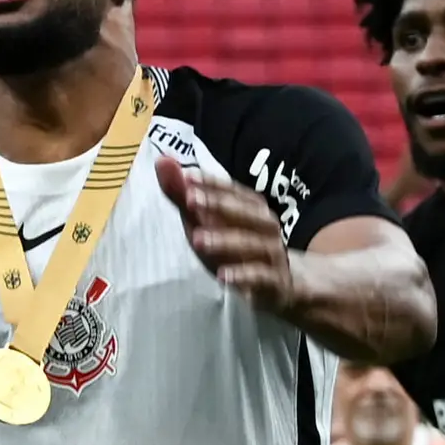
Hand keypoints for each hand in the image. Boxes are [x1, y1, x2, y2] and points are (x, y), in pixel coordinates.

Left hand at [166, 160, 295, 313]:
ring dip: (225, 240)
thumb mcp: (206, 223)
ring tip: (197, 239)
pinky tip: (223, 276)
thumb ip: (184, 196)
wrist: (282, 284)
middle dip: (219, 205)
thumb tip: (162, 159)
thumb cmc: (236, 247)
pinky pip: (261, 277)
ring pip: (253, 244)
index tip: (186, 176)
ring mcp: (272, 254)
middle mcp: (265, 227)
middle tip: (190, 200)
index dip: (211, 183)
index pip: (233, 191)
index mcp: (251, 209)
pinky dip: (243, 275)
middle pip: (247, 213)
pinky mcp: (274, 282)